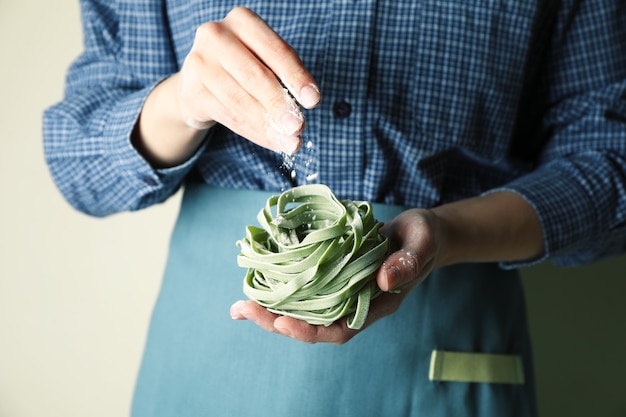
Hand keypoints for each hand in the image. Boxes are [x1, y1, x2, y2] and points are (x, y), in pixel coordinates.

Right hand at [177, 7, 320, 153]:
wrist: (199, 82)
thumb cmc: (243, 68)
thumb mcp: (265, 62)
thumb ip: (284, 79)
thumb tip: (303, 110)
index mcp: (243, 22)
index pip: (276, 50)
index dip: (296, 77)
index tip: (313, 100)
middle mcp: (216, 36)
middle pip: (256, 75)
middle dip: (280, 105)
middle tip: (298, 126)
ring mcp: (199, 63)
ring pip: (240, 100)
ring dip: (268, 125)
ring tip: (290, 141)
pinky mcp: (192, 91)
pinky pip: (229, 116)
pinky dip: (254, 132)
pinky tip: (271, 141)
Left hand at [230, 208, 441, 343]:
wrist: (420, 233)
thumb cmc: (423, 239)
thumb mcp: (421, 244)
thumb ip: (407, 262)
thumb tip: (384, 279)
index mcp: (375, 304)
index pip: (340, 329)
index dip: (309, 331)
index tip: (282, 324)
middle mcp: (353, 302)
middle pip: (312, 323)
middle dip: (277, 321)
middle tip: (243, 309)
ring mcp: (341, 288)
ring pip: (303, 306)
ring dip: (272, 306)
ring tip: (241, 303)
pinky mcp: (331, 272)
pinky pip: (304, 284)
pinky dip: (282, 283)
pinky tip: (259, 276)